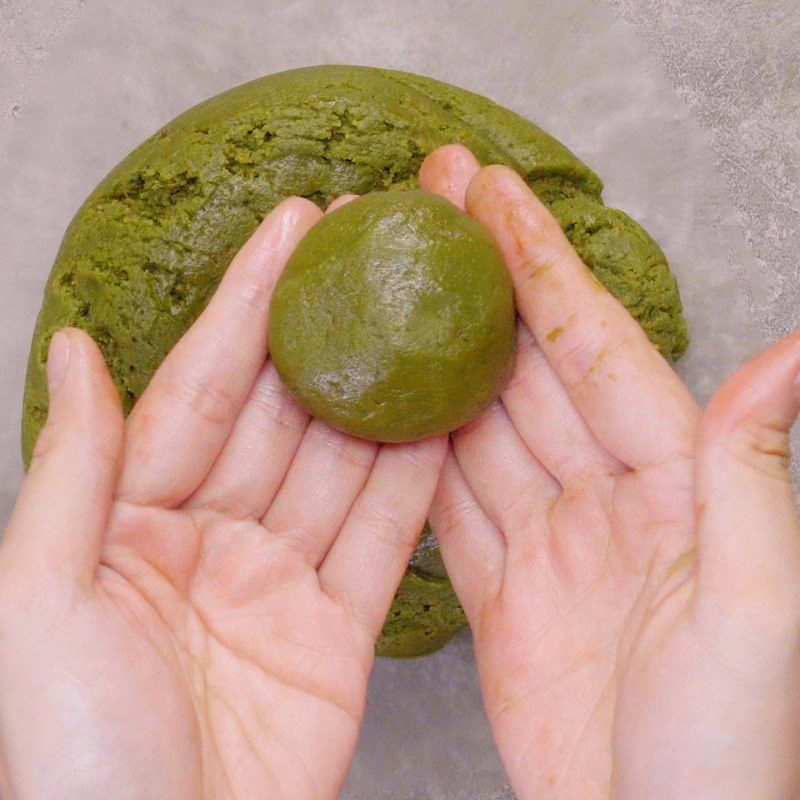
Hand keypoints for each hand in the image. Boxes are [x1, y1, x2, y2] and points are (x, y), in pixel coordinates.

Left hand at [0, 195, 445, 799]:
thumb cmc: (76, 750)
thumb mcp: (40, 597)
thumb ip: (75, 468)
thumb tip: (79, 348)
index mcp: (134, 515)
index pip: (207, 383)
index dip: (251, 302)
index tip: (296, 226)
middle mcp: (214, 531)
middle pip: (286, 410)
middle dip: (329, 326)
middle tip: (374, 248)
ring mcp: (283, 576)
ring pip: (346, 463)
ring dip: (385, 390)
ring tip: (426, 314)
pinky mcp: (340, 626)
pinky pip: (386, 536)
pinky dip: (417, 479)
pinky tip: (446, 415)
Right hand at [420, 145, 799, 799]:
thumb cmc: (729, 752)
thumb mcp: (756, 611)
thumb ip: (751, 477)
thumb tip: (794, 353)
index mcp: (670, 482)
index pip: (590, 345)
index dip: (538, 264)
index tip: (489, 194)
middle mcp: (606, 495)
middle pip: (526, 363)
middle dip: (477, 278)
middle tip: (427, 200)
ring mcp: (548, 541)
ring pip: (480, 422)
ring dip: (437, 351)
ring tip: (389, 283)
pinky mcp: (502, 592)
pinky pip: (453, 502)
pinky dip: (416, 449)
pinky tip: (383, 404)